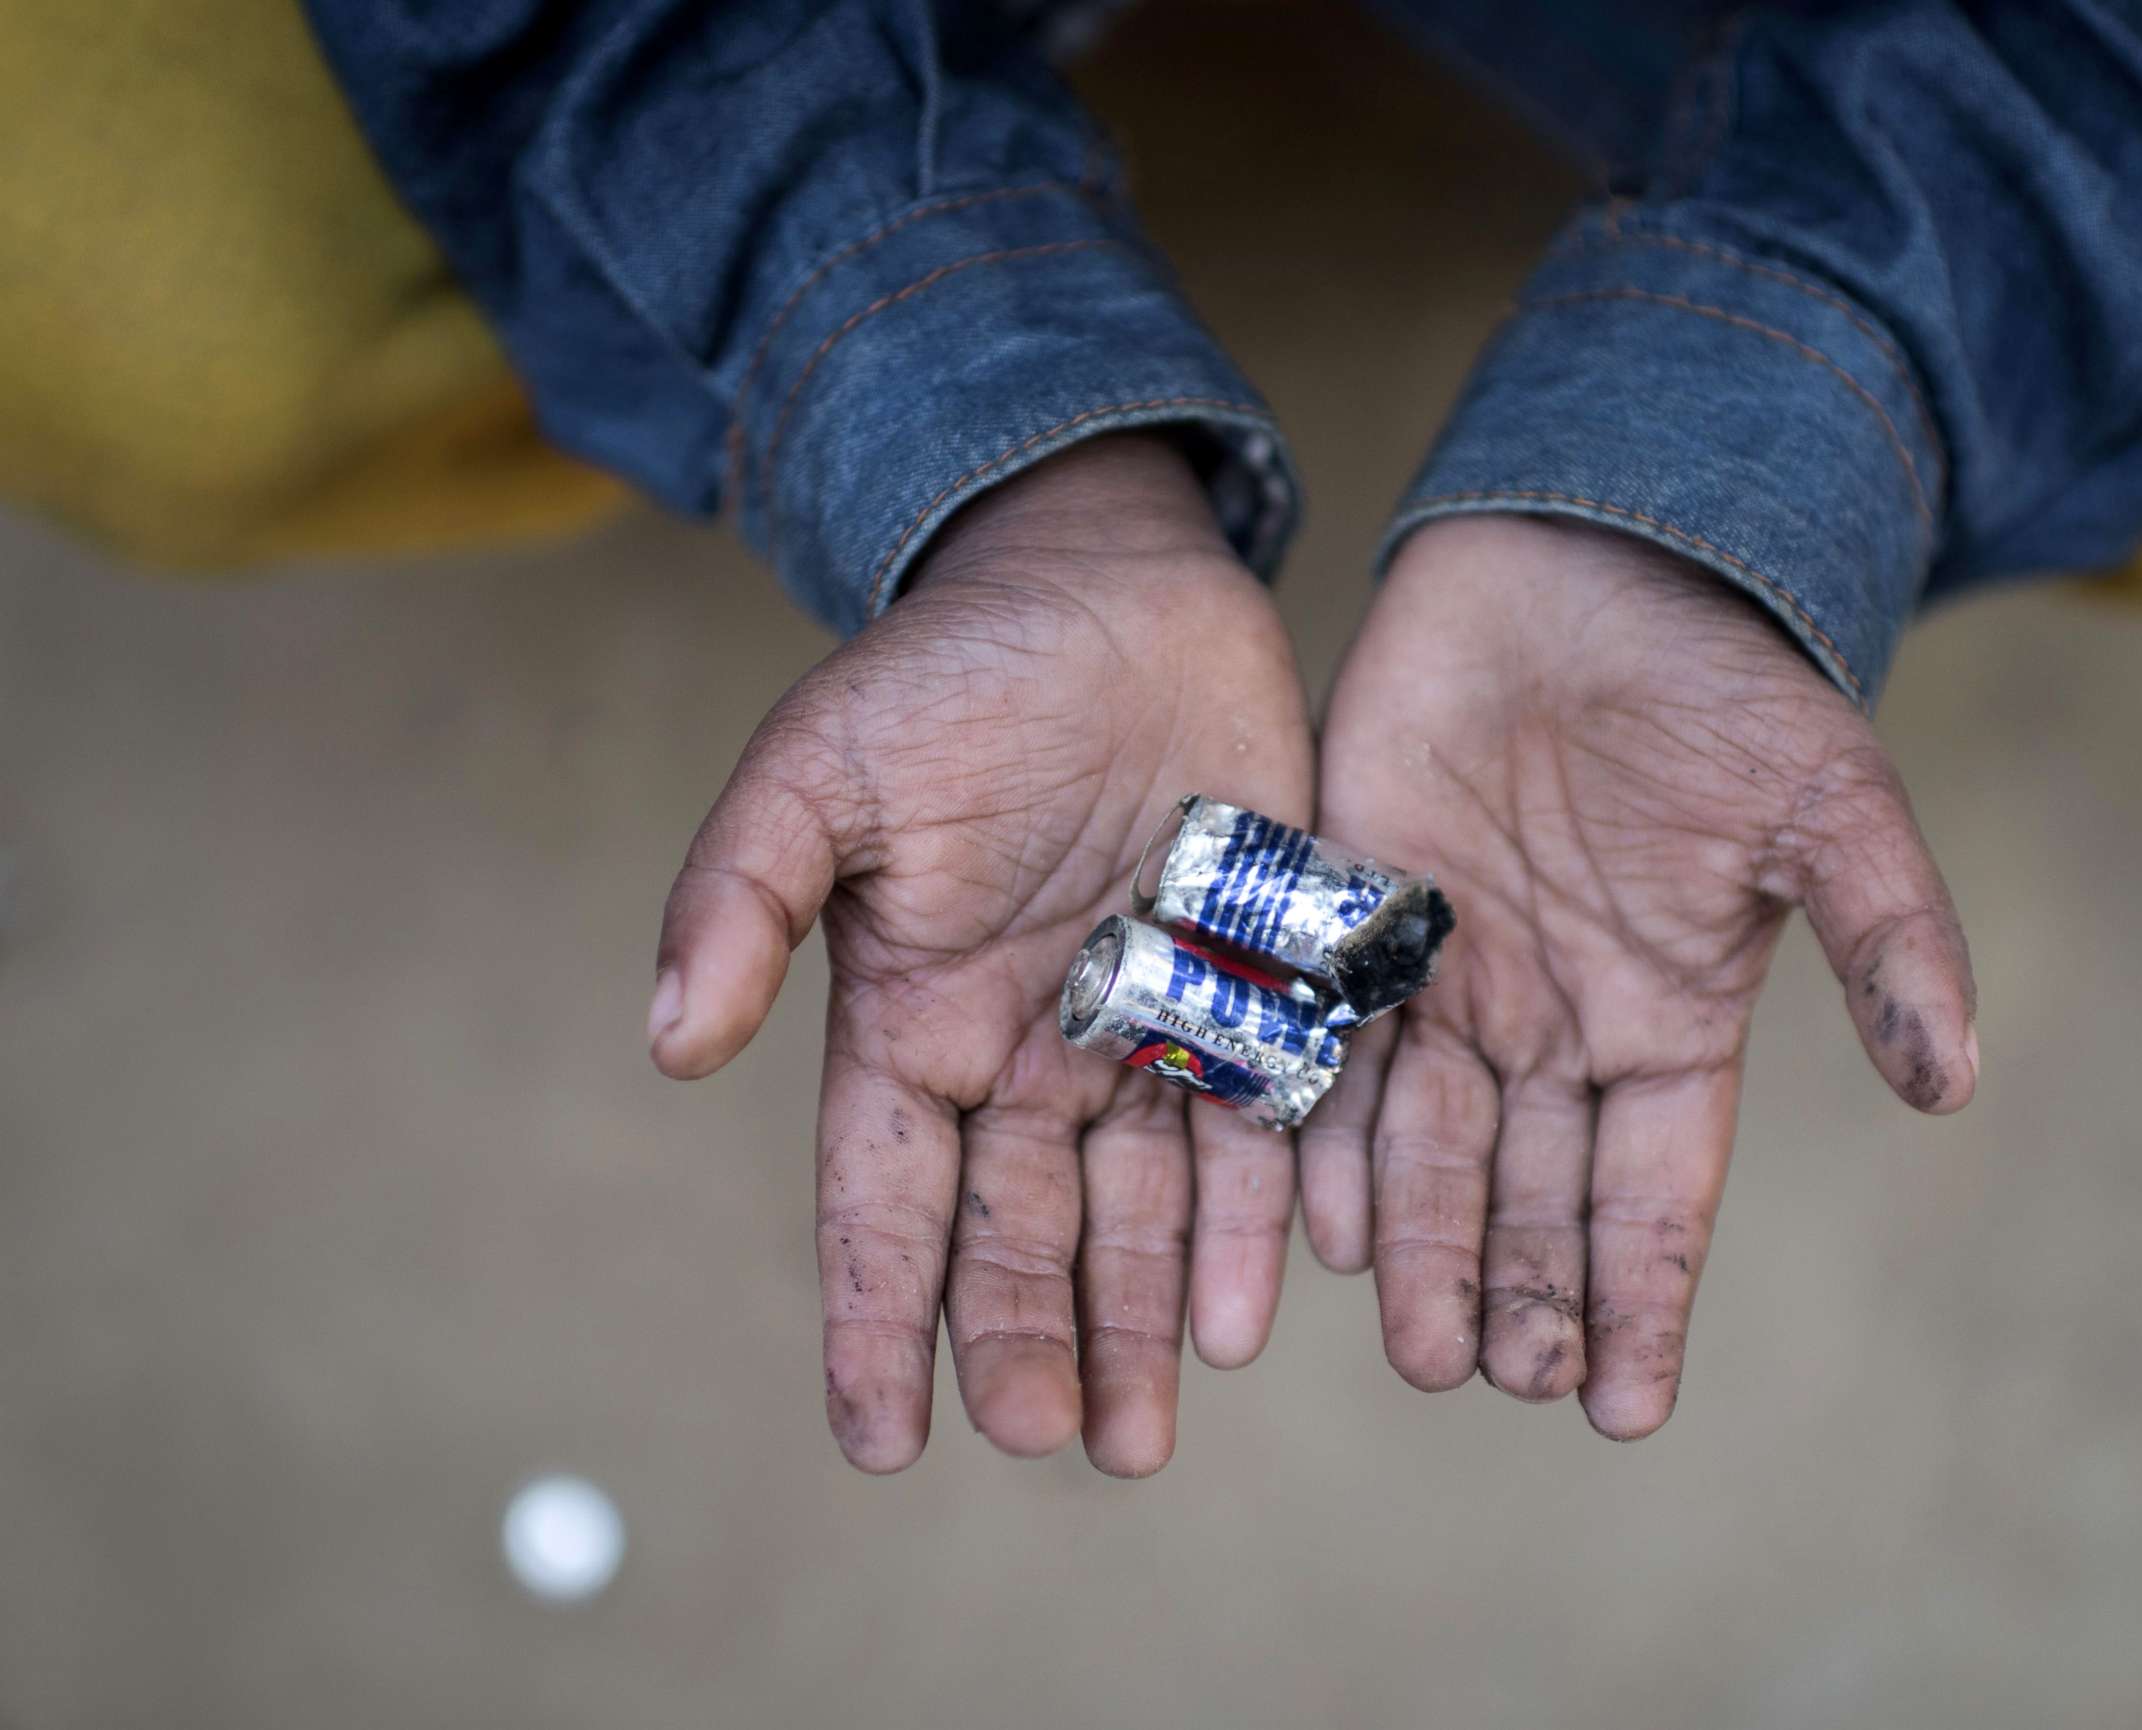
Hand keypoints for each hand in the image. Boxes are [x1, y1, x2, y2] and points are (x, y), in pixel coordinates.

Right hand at [648, 436, 1312, 1475]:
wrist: (1113, 588)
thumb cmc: (952, 674)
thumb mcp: (822, 767)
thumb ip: (743, 896)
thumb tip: (669, 1040)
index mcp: (915, 1024)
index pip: (884, 1203)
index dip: (876, 1320)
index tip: (879, 1439)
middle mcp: (1029, 1056)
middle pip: (1020, 1236)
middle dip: (1026, 1344)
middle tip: (1046, 1440)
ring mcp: (1149, 1034)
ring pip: (1140, 1217)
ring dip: (1139, 1326)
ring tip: (1141, 1436)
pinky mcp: (1259, 996)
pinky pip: (1258, 1133)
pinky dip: (1253, 1223)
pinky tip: (1252, 1310)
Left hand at [1301, 515, 1977, 1436]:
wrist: (1588, 560)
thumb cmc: (1721, 681)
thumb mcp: (1829, 805)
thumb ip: (1884, 939)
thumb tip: (1956, 1081)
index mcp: (1665, 1023)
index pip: (1652, 1198)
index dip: (1642, 1301)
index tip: (1627, 1413)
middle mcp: (1552, 1029)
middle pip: (1528, 1197)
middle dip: (1517, 1295)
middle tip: (1495, 1383)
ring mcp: (1449, 982)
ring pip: (1425, 1150)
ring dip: (1419, 1249)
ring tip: (1417, 1347)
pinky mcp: (1355, 920)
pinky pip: (1332, 1055)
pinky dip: (1326, 1138)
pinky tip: (1319, 1221)